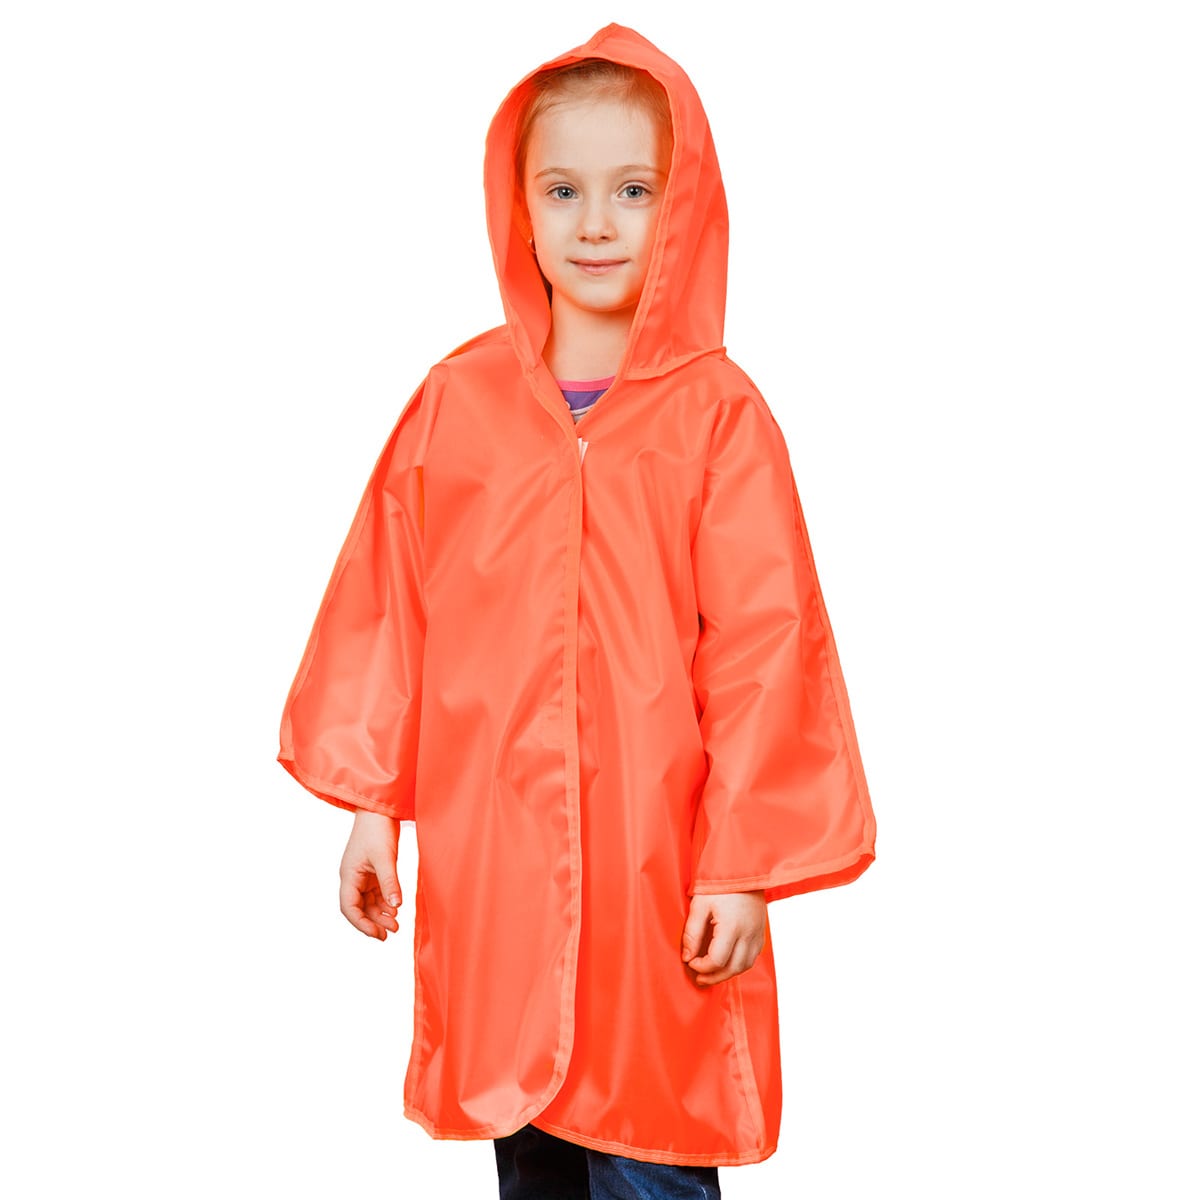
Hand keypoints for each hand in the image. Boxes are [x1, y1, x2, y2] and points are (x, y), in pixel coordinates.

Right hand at [339, 810, 401, 939]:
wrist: (380, 807)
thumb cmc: (377, 828)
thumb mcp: (385, 858)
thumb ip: (389, 883)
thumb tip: (395, 907)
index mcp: (349, 875)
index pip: (349, 907)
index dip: (361, 924)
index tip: (377, 934)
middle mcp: (353, 877)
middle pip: (359, 907)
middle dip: (373, 921)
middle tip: (391, 933)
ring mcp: (363, 874)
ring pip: (368, 901)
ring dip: (380, 913)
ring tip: (396, 924)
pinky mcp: (373, 869)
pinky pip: (376, 891)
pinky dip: (385, 901)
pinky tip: (395, 908)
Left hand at [681, 890, 765, 985]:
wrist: (743, 868)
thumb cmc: (720, 883)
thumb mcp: (700, 905)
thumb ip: (692, 933)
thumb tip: (687, 956)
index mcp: (732, 927)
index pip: (717, 960)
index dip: (702, 967)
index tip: (690, 961)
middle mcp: (748, 934)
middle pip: (733, 968)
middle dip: (714, 977)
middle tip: (699, 978)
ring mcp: (757, 933)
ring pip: (745, 965)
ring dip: (728, 973)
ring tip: (712, 972)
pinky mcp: (761, 931)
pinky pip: (753, 956)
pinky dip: (739, 963)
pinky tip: (727, 960)